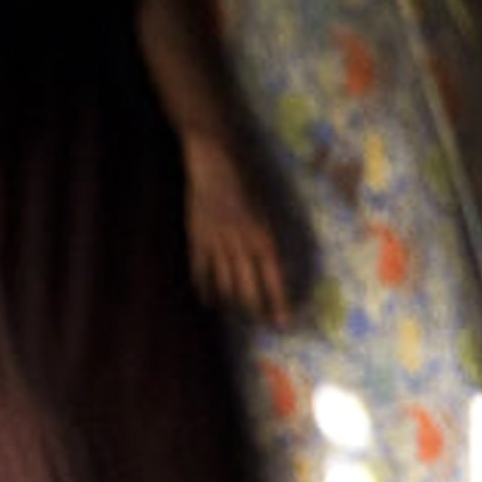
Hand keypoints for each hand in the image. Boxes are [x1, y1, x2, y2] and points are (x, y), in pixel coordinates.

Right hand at [180, 135, 292, 323]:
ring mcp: (216, 242)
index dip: (278, 303)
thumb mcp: (267, 210)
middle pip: (249, 290)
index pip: (273, 280)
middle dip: (258, 312)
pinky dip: (205, 289)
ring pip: (225, 285)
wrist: (213, 158)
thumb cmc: (247, 179)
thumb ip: (266, 239)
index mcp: (263, 237)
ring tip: (241, 316)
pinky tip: (210, 302)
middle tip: (264, 324)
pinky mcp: (196, 237)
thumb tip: (271, 268)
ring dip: (234, 305)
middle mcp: (240, 245)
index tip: (284, 321)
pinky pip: (200, 271)